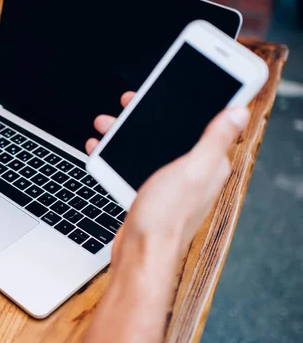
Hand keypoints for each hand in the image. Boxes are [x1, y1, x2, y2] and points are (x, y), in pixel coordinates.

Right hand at [87, 93, 249, 268]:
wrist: (139, 255)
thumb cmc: (165, 218)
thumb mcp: (192, 171)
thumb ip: (215, 139)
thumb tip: (239, 112)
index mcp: (209, 164)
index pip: (205, 124)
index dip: (188, 103)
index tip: (167, 88)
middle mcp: (192, 174)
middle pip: (171, 133)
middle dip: (146, 116)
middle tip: (128, 103)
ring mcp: (170, 185)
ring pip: (149, 147)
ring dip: (126, 133)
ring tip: (105, 126)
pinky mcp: (150, 194)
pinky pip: (135, 165)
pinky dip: (118, 155)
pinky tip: (102, 151)